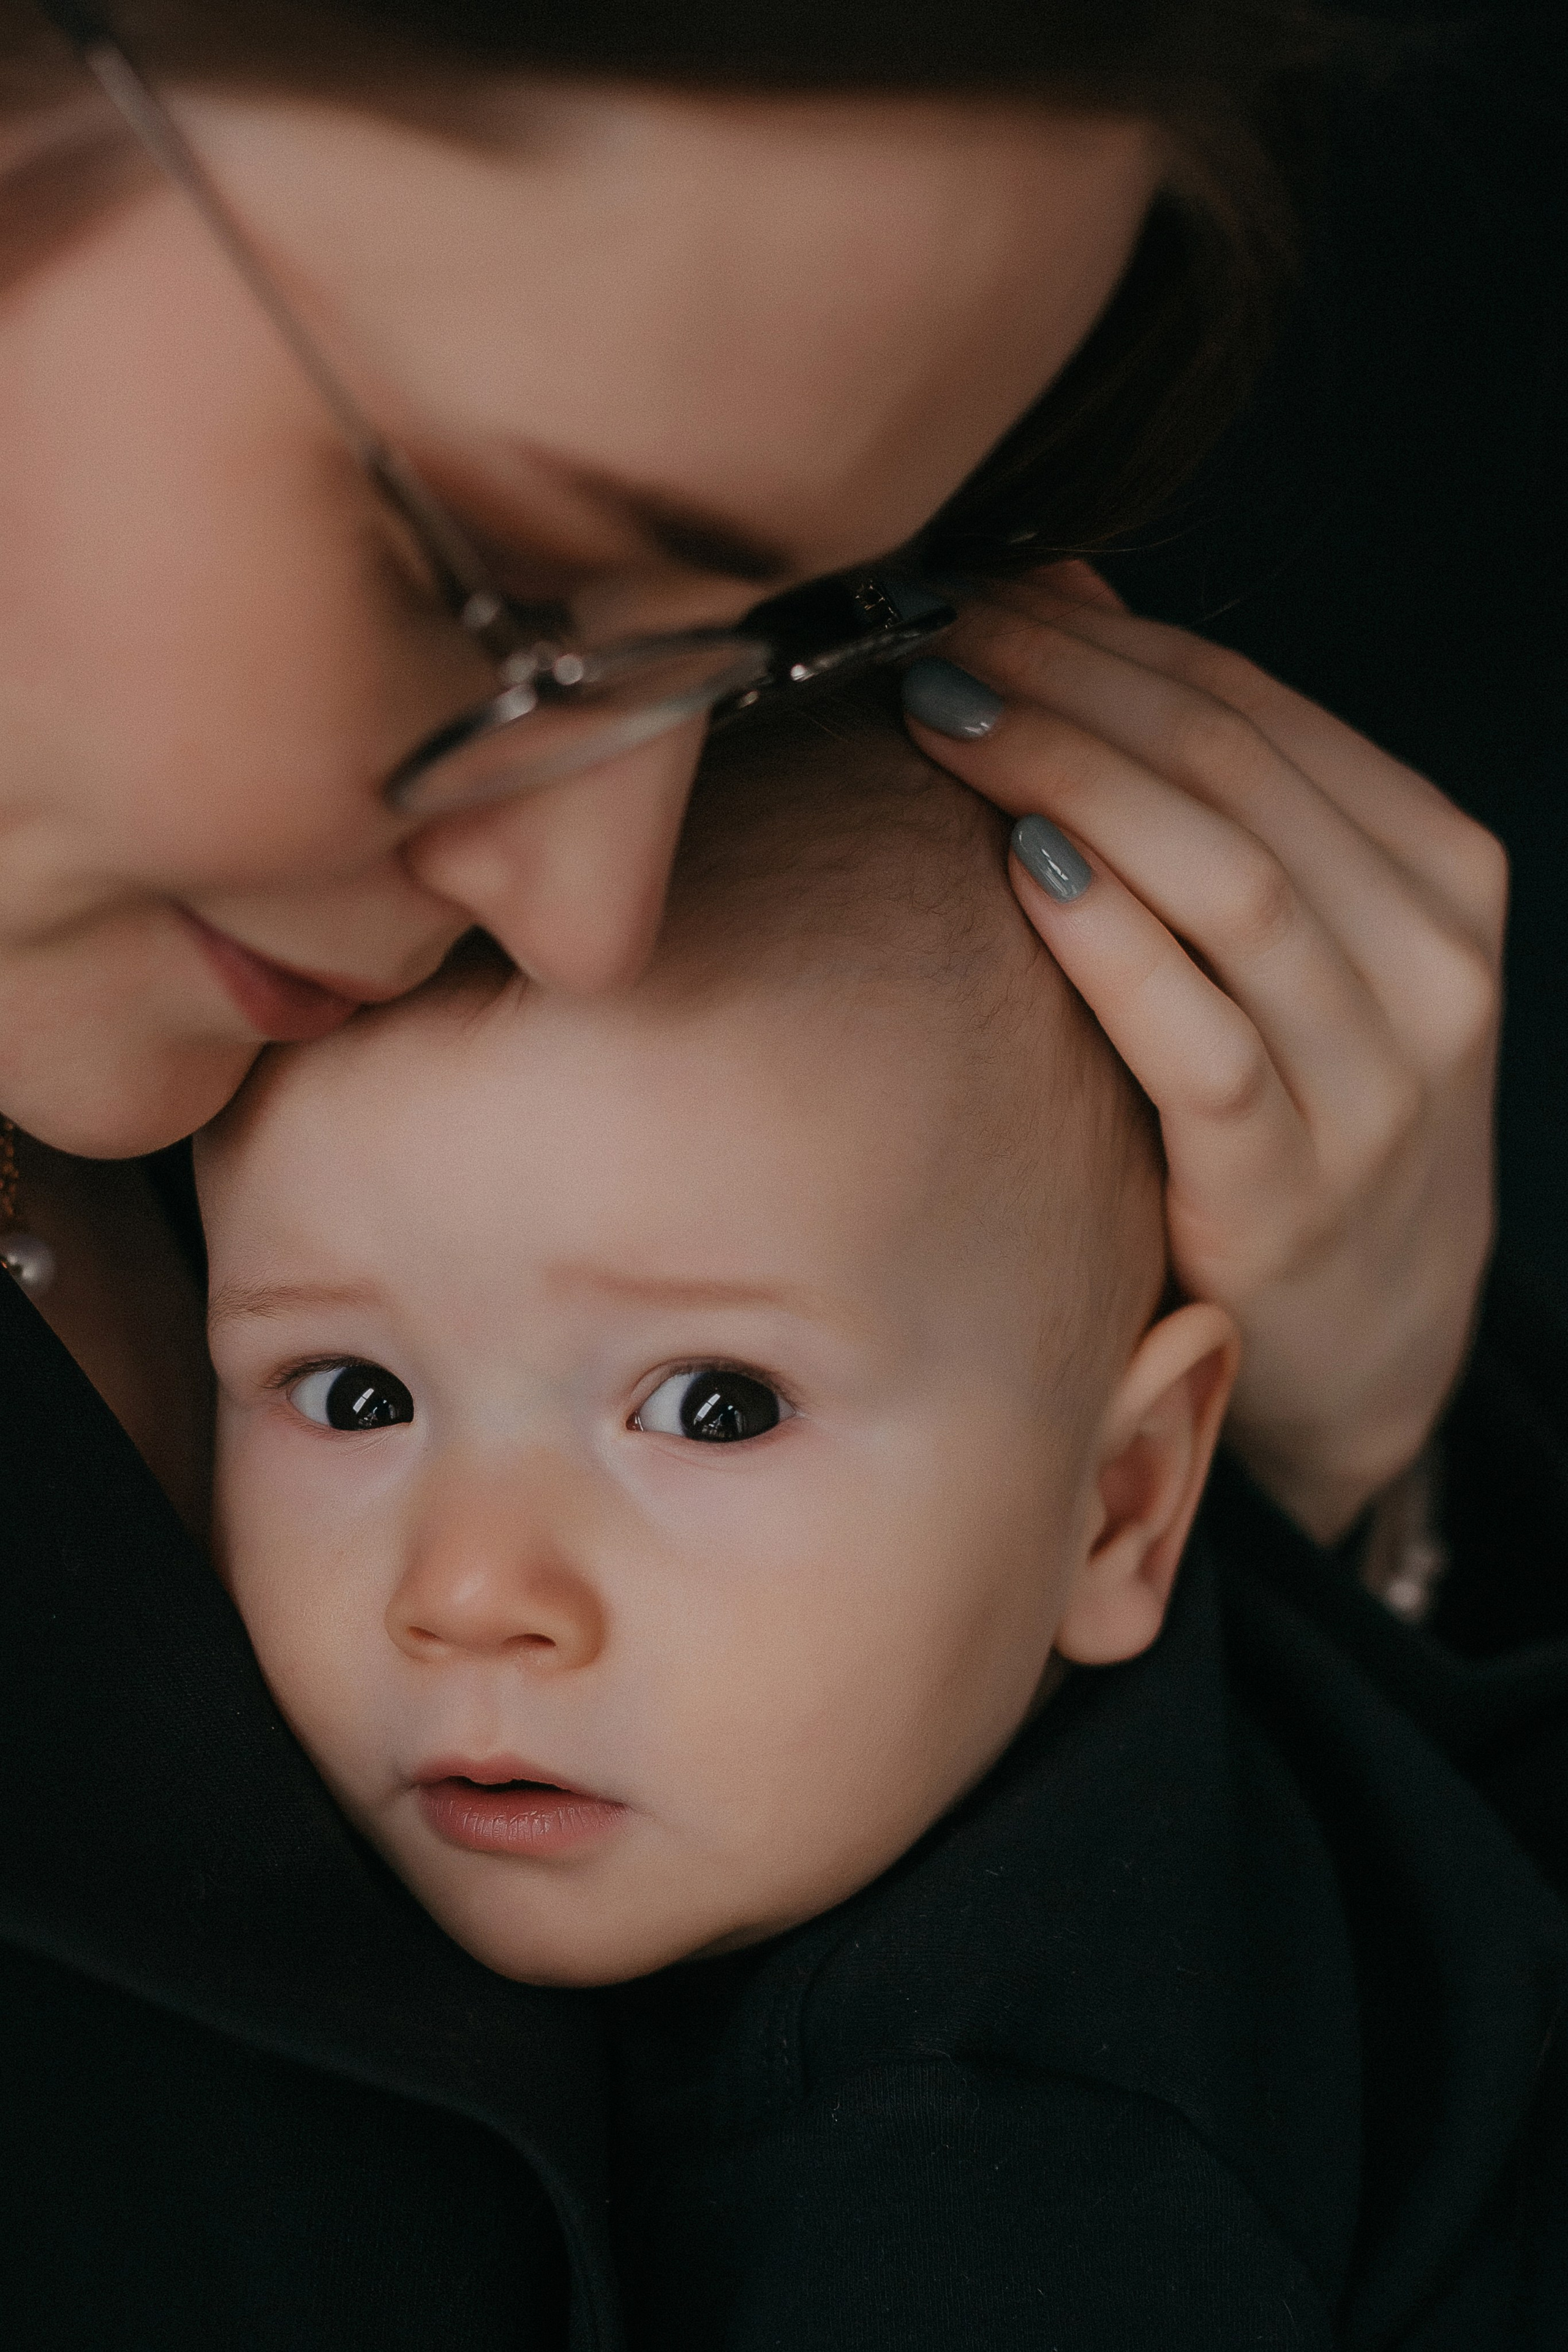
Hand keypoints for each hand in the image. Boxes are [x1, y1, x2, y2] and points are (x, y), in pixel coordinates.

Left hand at [903, 562, 1505, 1542]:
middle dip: (1068, 685)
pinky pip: (1202, 1042)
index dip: (1101, 638)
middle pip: (1235, 771)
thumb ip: (1202, 786)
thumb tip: (1064, 594)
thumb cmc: (1304, 1112)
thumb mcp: (1291, 945)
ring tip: (944, 715)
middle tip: (930, 634)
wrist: (1372, 1341)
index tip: (971, 593)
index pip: (1255, 709)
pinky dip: (1111, 942)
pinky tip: (1017, 869)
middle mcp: (1431, 965)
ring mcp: (1377, 1084)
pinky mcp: (1294, 1191)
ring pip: (1229, 883)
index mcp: (1436, 874)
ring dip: (1072, 780)